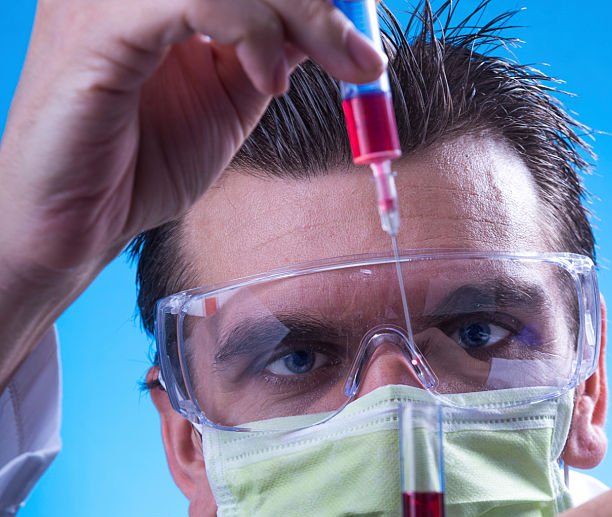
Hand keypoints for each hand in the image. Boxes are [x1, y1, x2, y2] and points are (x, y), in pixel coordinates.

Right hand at [0, 0, 384, 385]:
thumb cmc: (136, 166)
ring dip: (297, 11)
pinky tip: (266, 78)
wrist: (75, 226)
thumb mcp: (226, 100)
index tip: (361, 41)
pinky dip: (250, 29)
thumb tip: (323, 23)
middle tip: (362, 59)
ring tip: (328, 69)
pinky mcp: (98, 28)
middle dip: (317, 1)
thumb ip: (266, 50)